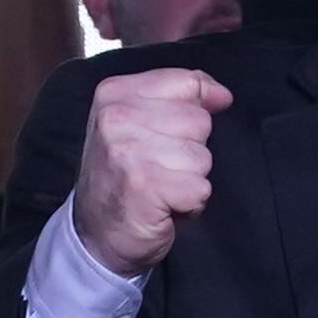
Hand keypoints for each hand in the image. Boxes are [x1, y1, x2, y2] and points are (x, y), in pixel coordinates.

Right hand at [73, 68, 229, 277]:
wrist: (95, 235)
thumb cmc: (123, 177)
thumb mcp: (138, 123)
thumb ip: (180, 99)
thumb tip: (223, 96)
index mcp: (115, 93)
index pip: (188, 82)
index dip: (198, 109)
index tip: (178, 134)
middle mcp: (117, 117)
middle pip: (199, 121)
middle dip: (190, 150)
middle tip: (158, 168)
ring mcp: (129, 150)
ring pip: (202, 156)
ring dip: (190, 180)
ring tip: (161, 187)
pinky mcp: (145, 185)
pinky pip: (200, 188)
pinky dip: (189, 204)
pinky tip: (163, 206)